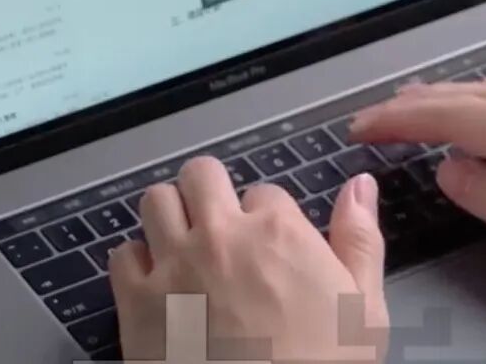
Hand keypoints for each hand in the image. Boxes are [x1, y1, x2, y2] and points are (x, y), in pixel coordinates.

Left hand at [108, 156, 388, 362]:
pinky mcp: (137, 301)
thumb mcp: (364, 309)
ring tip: (182, 245)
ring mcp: (173, 264)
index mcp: (276, 230)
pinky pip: (121, 255)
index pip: (264, 192)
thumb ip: (360, 238)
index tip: (269, 248)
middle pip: (201, 175)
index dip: (267, 218)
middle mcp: (219, 233)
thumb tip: (360, 183)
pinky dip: (136, 264)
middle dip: (209, 193)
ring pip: (156, 200)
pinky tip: (155, 285)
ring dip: (169, 216)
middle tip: (217, 227)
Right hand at [350, 80, 485, 294]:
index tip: (359, 126)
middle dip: (414, 102)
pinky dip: (480, 100)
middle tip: (373, 115)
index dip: (400, 118)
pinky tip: (482, 112)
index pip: (449, 114)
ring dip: (446, 95)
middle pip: (468, 92)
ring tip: (413, 103)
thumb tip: (446, 167)